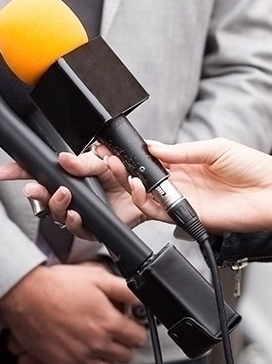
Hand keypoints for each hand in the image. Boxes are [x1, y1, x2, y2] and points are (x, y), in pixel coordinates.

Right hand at [0, 150, 145, 239]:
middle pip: (43, 197)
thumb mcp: (102, 162)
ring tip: (63, 195)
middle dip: (35, 193)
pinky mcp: (92, 228)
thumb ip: (83, 163)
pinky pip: (78, 229)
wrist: (149, 193)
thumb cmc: (124, 176)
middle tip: (33, 188)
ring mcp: (79, 212)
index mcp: (67, 176)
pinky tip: (77, 213)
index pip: (36, 173)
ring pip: (58, 214)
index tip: (1, 172)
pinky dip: (76, 221)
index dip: (17, 172)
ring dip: (57, 205)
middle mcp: (69, 195)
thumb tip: (63, 159)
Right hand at [0, 262, 146, 363]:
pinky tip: (82, 358)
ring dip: (106, 360)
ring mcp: (81, 357)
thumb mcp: (94, 277)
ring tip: (97, 347)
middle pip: (125, 356)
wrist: (24, 294)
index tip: (126, 326)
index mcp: (109, 322)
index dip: (133, 329)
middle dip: (121, 344)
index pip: (138, 337)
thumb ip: (124, 289)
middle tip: (110, 334)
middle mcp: (98, 344)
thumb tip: (143, 296)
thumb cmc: (55, 285)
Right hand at [102, 138, 271, 232]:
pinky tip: (141, 188)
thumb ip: (182, 151)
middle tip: (111, 159)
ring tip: (122, 172)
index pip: (152, 160)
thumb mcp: (215, 148)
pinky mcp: (187, 216)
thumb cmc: (253, 168)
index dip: (134, 155)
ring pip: (146, 197)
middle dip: (124, 169)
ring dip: (130, 185)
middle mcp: (181, 184)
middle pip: (143, 179)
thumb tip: (154, 147)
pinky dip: (145, 201)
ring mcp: (182, 200)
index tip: (117, 148)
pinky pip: (159, 212)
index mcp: (185, 165)